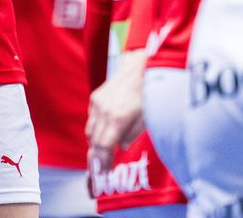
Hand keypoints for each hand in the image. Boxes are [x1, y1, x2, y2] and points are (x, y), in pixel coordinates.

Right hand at [86, 50, 146, 168]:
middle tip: (97, 179)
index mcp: (118, 117)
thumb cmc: (151, 91)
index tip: (100, 179)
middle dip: (95, 161)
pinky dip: (96, 131)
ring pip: (90, 132)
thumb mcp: (149, 118)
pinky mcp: (96, 96)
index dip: (101, 165)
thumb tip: (121, 148)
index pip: (103, 148)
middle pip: (94, 142)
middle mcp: (104, 110)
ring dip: (95, 146)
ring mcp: (98, 102)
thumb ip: (133, 136)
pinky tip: (104, 136)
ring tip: (101, 160)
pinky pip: (92, 120)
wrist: (143, 63)